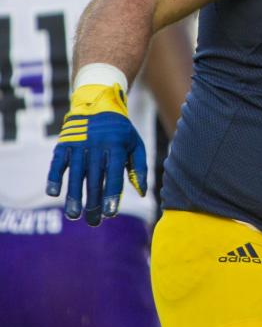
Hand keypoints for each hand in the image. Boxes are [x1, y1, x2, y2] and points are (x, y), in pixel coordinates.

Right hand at [46, 83, 147, 225]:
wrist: (98, 104)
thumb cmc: (120, 131)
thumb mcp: (134, 144)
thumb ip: (139, 167)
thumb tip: (142, 193)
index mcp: (116, 146)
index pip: (114, 174)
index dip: (111, 194)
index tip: (110, 213)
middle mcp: (97, 145)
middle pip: (94, 178)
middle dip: (93, 202)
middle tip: (93, 222)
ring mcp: (79, 144)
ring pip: (75, 174)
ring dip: (73, 195)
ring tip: (74, 215)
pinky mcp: (63, 144)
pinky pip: (57, 163)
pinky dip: (54, 177)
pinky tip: (54, 193)